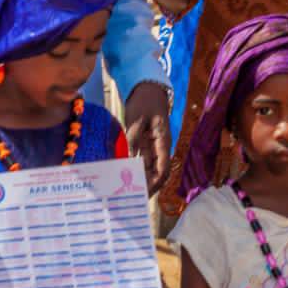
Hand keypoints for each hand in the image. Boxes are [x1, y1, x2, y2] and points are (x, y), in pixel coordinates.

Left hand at [124, 81, 170, 195]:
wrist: (147, 88)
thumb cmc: (144, 101)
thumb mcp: (137, 118)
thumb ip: (133, 137)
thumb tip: (130, 158)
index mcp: (163, 141)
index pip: (163, 168)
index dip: (155, 183)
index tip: (144, 193)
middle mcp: (160, 147)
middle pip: (157, 173)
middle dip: (148, 187)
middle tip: (133, 199)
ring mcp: (152, 146)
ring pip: (150, 169)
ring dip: (142, 181)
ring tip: (128, 193)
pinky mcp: (144, 143)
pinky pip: (142, 161)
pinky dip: (135, 171)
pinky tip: (124, 178)